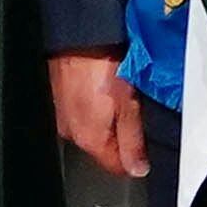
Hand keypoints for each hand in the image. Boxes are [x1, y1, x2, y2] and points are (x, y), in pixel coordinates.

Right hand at [49, 51, 148, 177]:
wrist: (78, 37)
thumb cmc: (101, 65)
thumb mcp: (129, 104)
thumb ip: (133, 140)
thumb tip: (138, 168)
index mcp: (89, 138)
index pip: (115, 167)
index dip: (135, 160)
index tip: (147, 146)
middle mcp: (71, 131)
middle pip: (103, 148)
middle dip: (122, 137)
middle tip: (136, 112)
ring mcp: (63, 114)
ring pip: (92, 129)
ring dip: (108, 119)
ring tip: (121, 96)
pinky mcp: (60, 97)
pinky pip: (82, 111)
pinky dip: (94, 105)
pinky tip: (104, 87)